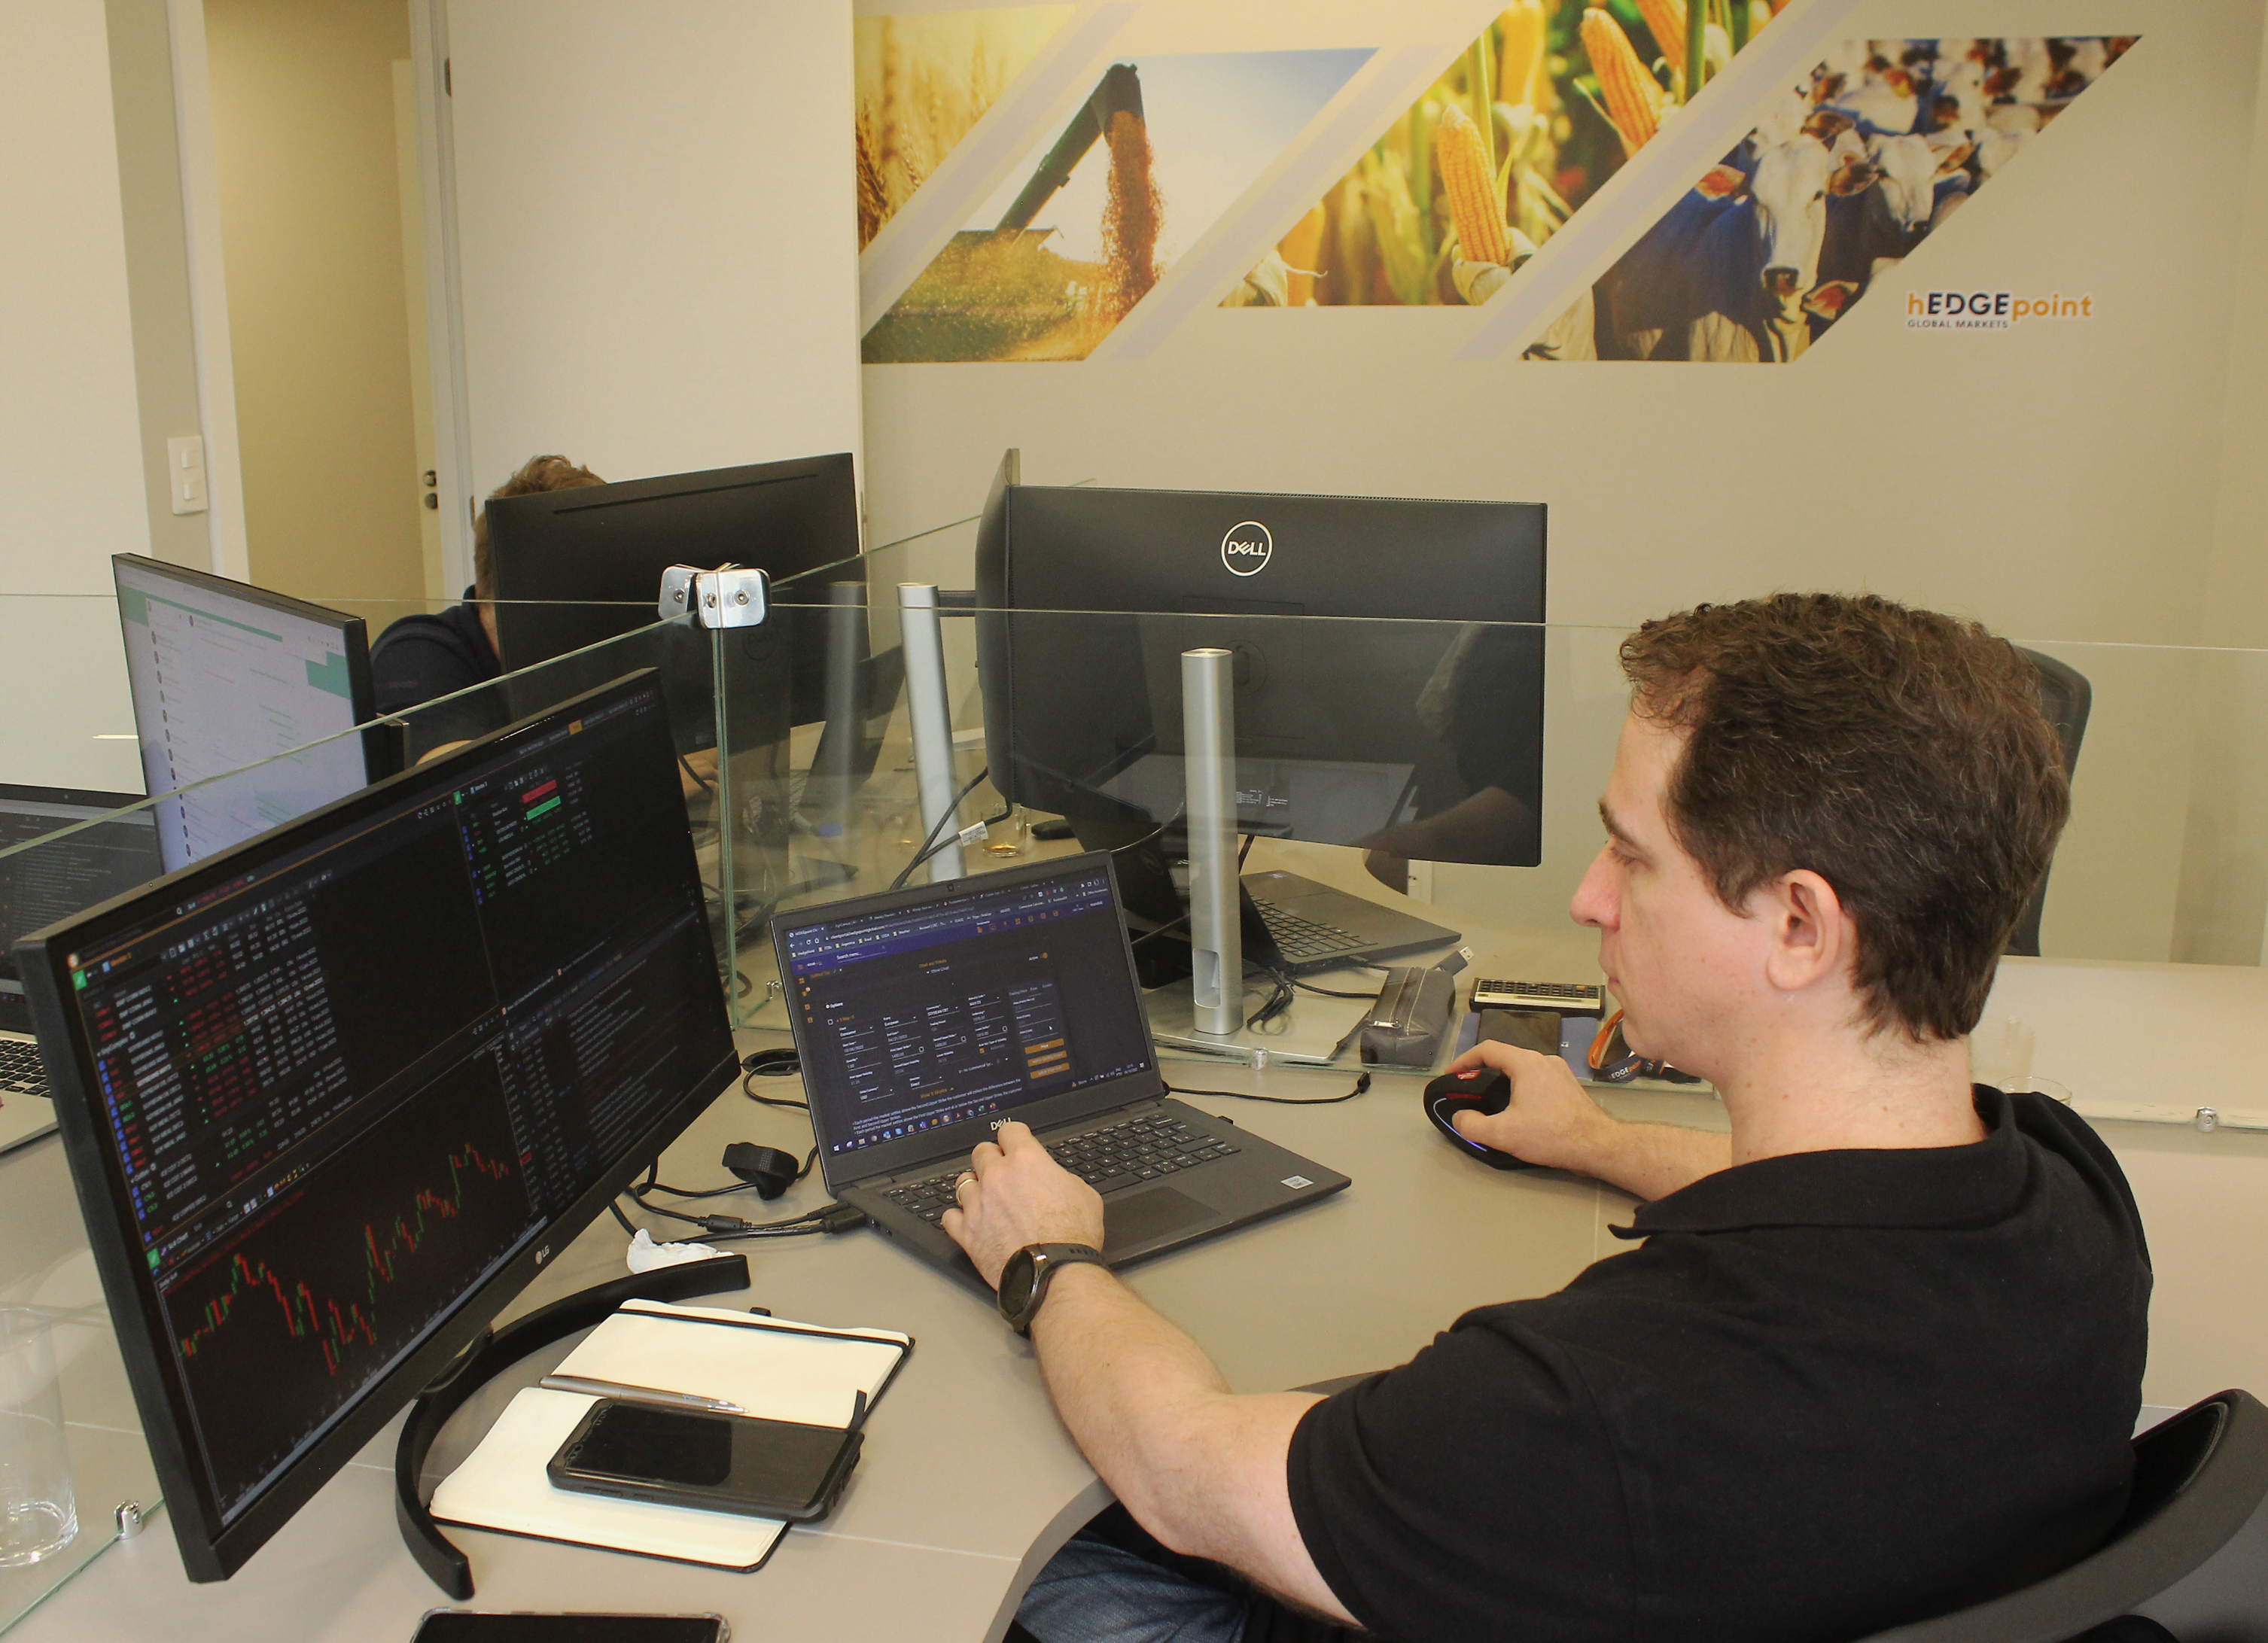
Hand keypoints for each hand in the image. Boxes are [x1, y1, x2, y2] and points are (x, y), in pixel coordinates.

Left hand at [941, 1122, 1104, 1290]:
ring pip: (962, 1181)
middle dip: (991, 1158)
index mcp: (1026, 1161)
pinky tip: (968, 1221)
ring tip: (984, 1197)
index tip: (1015, 1142)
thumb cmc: (1071, 1236)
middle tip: (1001, 1171)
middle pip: (981, 1151)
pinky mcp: (967, 1232)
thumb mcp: (1084, 1194)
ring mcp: (978, 1204)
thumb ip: (1062, 1179)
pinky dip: (958, 1218)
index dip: (1014, 1136)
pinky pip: (950, 1216)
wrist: (1054, 1272)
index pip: (1010, 1130)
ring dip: (974, 1187)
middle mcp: (997, 1177)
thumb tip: (1056, 1180)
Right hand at [1446, 1040, 1615, 1173]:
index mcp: (1526, 1063)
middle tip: (1470, 1091)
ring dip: (1503, 1081)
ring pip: (1522, 1069)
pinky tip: (1520, 1109)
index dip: (1464, 1060)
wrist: (1598, 1146)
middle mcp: (1544, 1060)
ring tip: (1492, 1102)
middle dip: (1483, 1072)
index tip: (1452, 1075)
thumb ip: (1472, 1125)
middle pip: (1505, 1058)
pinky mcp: (1569, 1086)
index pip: (1487, 1049)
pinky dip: (1521, 1088)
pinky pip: (1538, 1080)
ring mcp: (1560, 1072)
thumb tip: (1460, 1118)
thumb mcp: (1503, 1134)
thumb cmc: (1551, 1135)